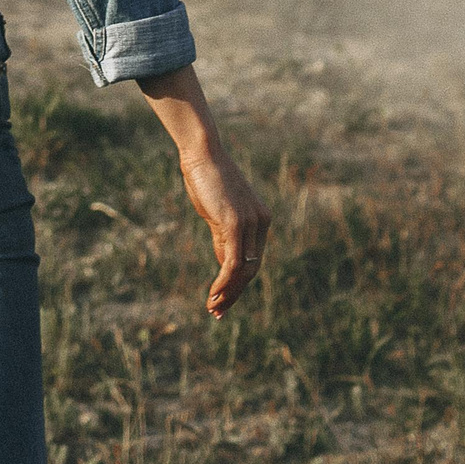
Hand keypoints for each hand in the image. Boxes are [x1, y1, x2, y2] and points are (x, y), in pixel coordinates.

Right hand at [138, 63, 272, 318]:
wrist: (203, 153)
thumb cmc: (206, 178)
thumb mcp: (217, 213)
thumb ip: (224, 238)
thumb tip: (225, 265)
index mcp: (260, 219)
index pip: (253, 259)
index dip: (238, 282)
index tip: (222, 298)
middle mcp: (261, 222)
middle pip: (252, 269)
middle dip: (235, 293)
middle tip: (217, 311)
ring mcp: (251, 223)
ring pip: (244, 269)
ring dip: (229, 292)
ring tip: (214, 308)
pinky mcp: (237, 223)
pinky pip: (234, 261)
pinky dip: (225, 281)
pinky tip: (214, 294)